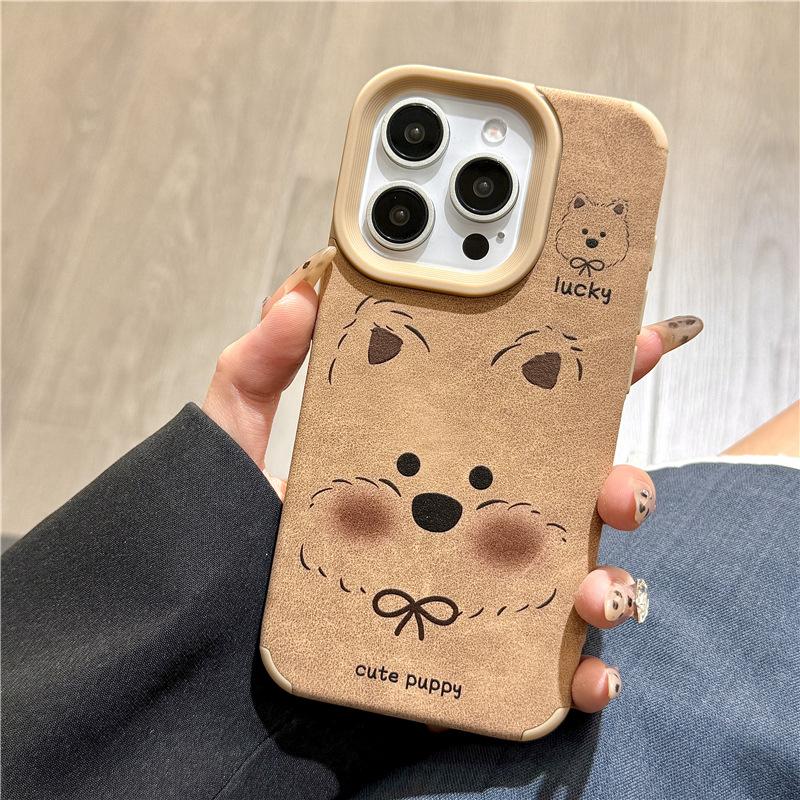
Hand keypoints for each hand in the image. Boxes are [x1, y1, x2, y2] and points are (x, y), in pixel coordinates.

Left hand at [202, 247, 702, 715]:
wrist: (214, 641)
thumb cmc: (229, 535)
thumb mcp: (239, 438)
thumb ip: (258, 366)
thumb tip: (298, 297)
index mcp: (438, 460)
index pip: (527, 412)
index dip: (592, 377)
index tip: (636, 342)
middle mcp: (471, 521)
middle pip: (576, 494)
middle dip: (622, 484)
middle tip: (614, 486)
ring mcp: (479, 590)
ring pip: (584, 579)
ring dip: (615, 583)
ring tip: (591, 588)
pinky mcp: (473, 658)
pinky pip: (553, 672)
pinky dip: (587, 674)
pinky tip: (585, 674)